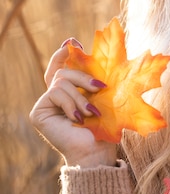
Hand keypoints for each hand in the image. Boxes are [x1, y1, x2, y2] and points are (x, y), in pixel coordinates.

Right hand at [29, 39, 117, 167]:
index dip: (64, 53)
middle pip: (63, 71)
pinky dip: (71, 103)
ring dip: (81, 96)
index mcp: (71, 92)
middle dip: (84, 76)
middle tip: (101, 87)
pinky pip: (55, 93)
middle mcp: (56, 97)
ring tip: (93, 112)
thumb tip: (101, 55)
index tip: (73, 41)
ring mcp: (46, 104)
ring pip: (61, 81)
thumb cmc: (107, 128)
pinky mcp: (39, 112)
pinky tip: (79, 118)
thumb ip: (99, 78)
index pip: (62, 67)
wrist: (97, 152)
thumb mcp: (107, 97)